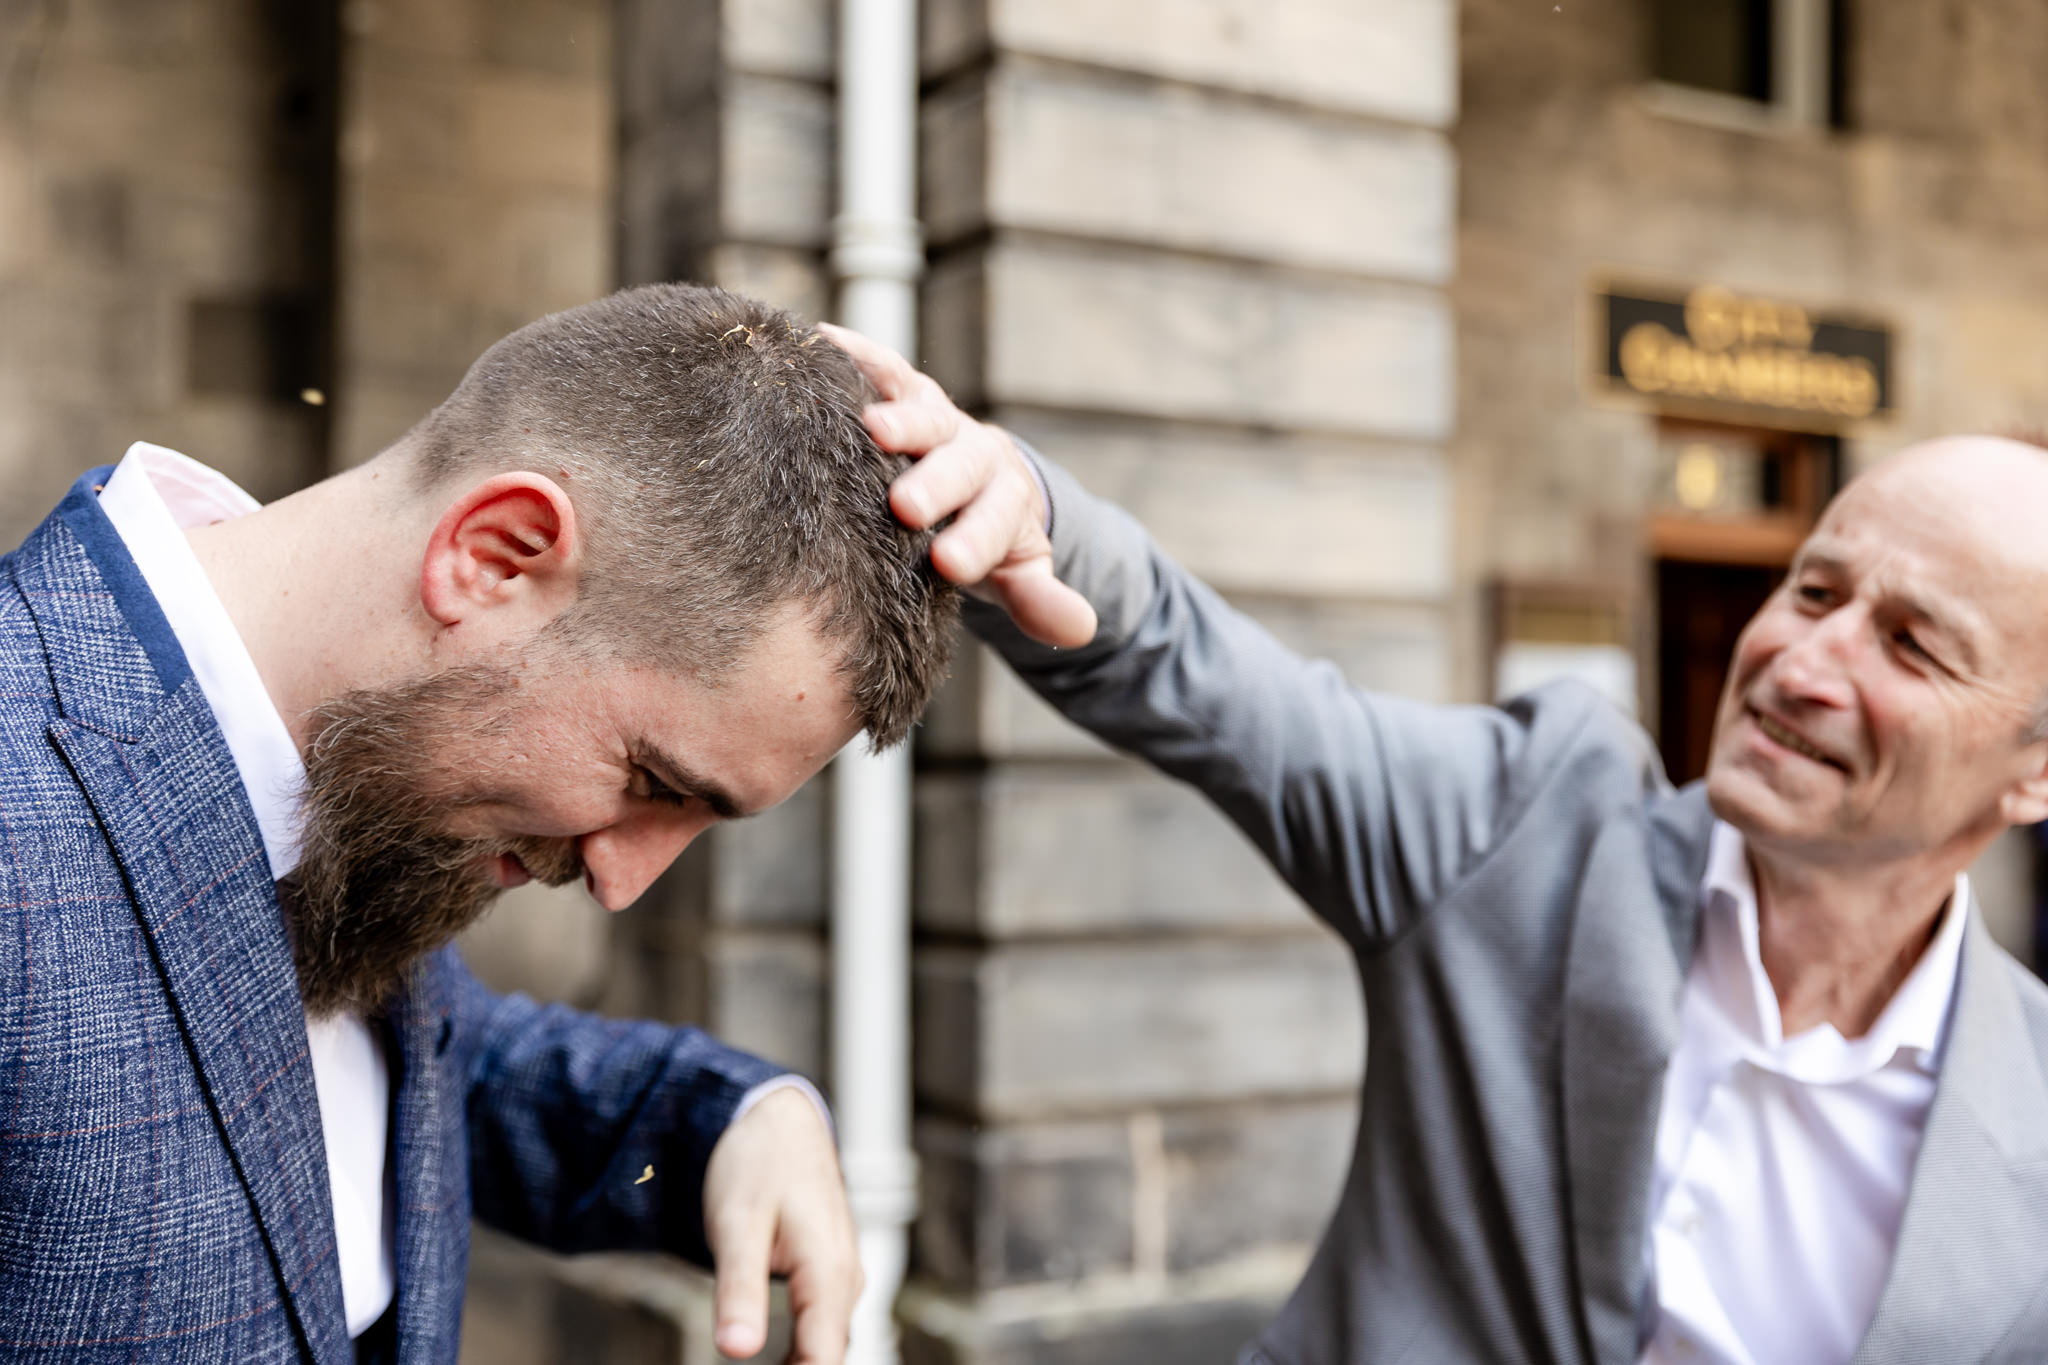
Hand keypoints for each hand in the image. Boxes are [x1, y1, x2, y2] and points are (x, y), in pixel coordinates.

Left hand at [702, 1087, 861, 1362]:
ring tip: (761, 1364)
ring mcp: (841, 1276)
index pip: (823, 1359)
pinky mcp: (828, 1275)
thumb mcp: (736, 1226)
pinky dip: (801, 1350)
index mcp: (829, 1272)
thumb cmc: (758, 1165)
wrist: (778, 1122)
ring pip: (826, 1342)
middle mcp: (846, 1279)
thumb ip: (739, 1291)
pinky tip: (773, 1359)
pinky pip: (822, 1326)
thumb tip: (737, 1350)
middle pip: (827, 1356)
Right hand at [818, 323, 1095, 648]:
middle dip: (937, 482)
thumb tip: (1083, 629)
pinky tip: (824, 345)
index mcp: (1005, 499)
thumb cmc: (985, 532)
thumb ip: (1041, 598)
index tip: (951, 563)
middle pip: (960, 464)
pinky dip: (857, 355)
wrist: (977, 475)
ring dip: (902, 418)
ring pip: (925, 413)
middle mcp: (974, 452)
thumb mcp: (1017, 571)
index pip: (996, 520)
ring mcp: (938, 417)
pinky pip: (884, 367)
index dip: (976, 539)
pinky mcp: (904, 388)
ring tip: (871, 427)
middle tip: (908, 505)